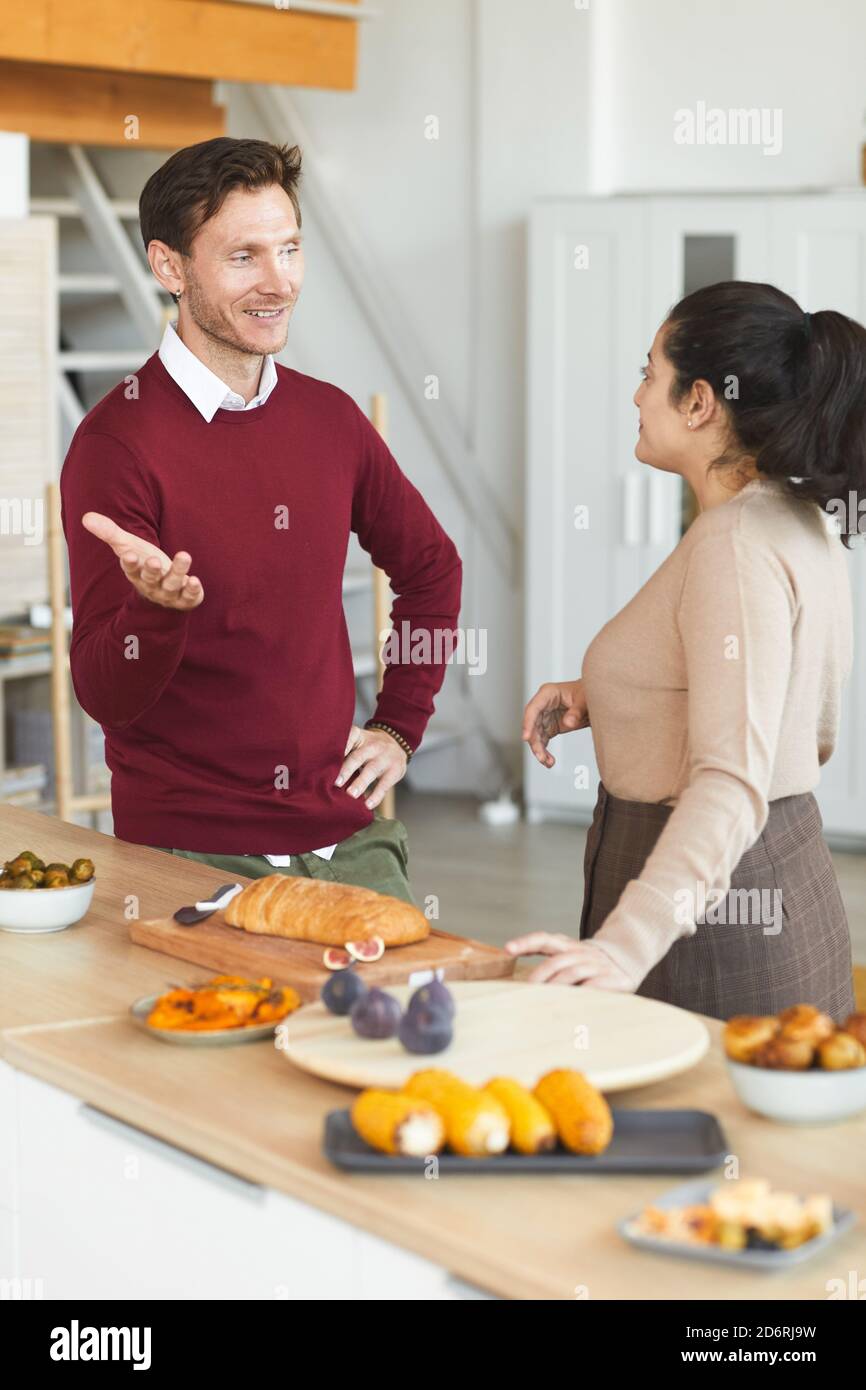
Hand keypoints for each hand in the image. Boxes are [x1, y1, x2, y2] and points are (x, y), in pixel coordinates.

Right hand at [82, 511, 203, 609]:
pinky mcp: (186, 599)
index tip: (129, 555)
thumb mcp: (129, 547)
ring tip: (184, 555)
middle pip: (150, 579)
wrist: (165, 590)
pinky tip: (194, 579)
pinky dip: (193, 590)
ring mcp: (169, 594)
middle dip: (152, 571)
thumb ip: (110, 533)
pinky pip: (189, 597)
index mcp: (136, 574)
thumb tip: (85, 517)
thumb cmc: (145, 563)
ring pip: (172, 585)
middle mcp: (151, 586)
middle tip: (154, 561)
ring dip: (178, 572)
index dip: (129, 563)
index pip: (130, 569)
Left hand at [334, 724, 407, 809]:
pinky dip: (376, 796)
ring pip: (371, 770)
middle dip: (346, 770)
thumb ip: (344, 752)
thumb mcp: (359, 742)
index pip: (350, 736)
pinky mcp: (395, 771)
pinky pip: (385, 785)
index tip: (328, 758)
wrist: (397, 743)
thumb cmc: (368, 748)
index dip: (341, 746)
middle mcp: (372, 745)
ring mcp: (385, 757)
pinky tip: (368, 805)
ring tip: (351, 795)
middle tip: (336, 783)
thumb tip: (320, 772)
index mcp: (360, 737)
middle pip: (358, 757)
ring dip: (360, 783)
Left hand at [505, 931, 635, 990]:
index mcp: (567, 945)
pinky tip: (573, 1003)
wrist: (627, 956)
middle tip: (525, 992)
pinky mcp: (613, 977)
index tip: (507, 949)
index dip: (525, 942)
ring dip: (556, 986)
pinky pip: (596, 984)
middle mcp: (581, 952)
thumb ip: (550, 964)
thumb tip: (521, 985)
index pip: (544, 939)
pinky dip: (583, 992)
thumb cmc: (589, 963)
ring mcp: (597, 964)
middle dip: (539, 977)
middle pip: (555, 961)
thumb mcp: (570, 957)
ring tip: (543, 1001)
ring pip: (572, 972)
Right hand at [522, 679, 588, 767]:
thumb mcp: (584, 701)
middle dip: (534, 742)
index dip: (528, 723)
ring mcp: (545, 716)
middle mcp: (543, 705)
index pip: (533, 709)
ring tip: (547, 762)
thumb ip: (576, 712)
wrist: (594, 699)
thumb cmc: (587, 693)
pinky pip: (543, 740)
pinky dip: (544, 751)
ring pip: (536, 735)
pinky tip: (549, 761)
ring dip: (539, 750)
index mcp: (548, 693)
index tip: (527, 738)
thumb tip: (568, 722)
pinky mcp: (550, 726)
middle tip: (541, 756)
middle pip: (532, 725)